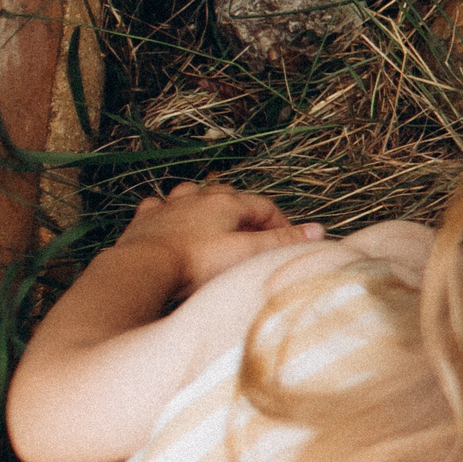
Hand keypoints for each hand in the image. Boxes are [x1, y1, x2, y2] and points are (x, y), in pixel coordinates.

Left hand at [113, 182, 323, 298]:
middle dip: (246, 212)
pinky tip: (168, 218)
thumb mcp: (247, 254)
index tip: (288, 243)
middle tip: (255, 235)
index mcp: (227, 203)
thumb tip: (319, 230)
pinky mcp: (145, 220)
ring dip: (205, 202)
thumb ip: (282, 242)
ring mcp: (169, 207)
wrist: (143, 268)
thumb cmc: (197, 264)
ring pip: (192, 194)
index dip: (281, 224)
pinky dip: (167, 210)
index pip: (264, 206)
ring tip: (213, 219)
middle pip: (230, 196)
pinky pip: (158, 206)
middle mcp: (199, 198)